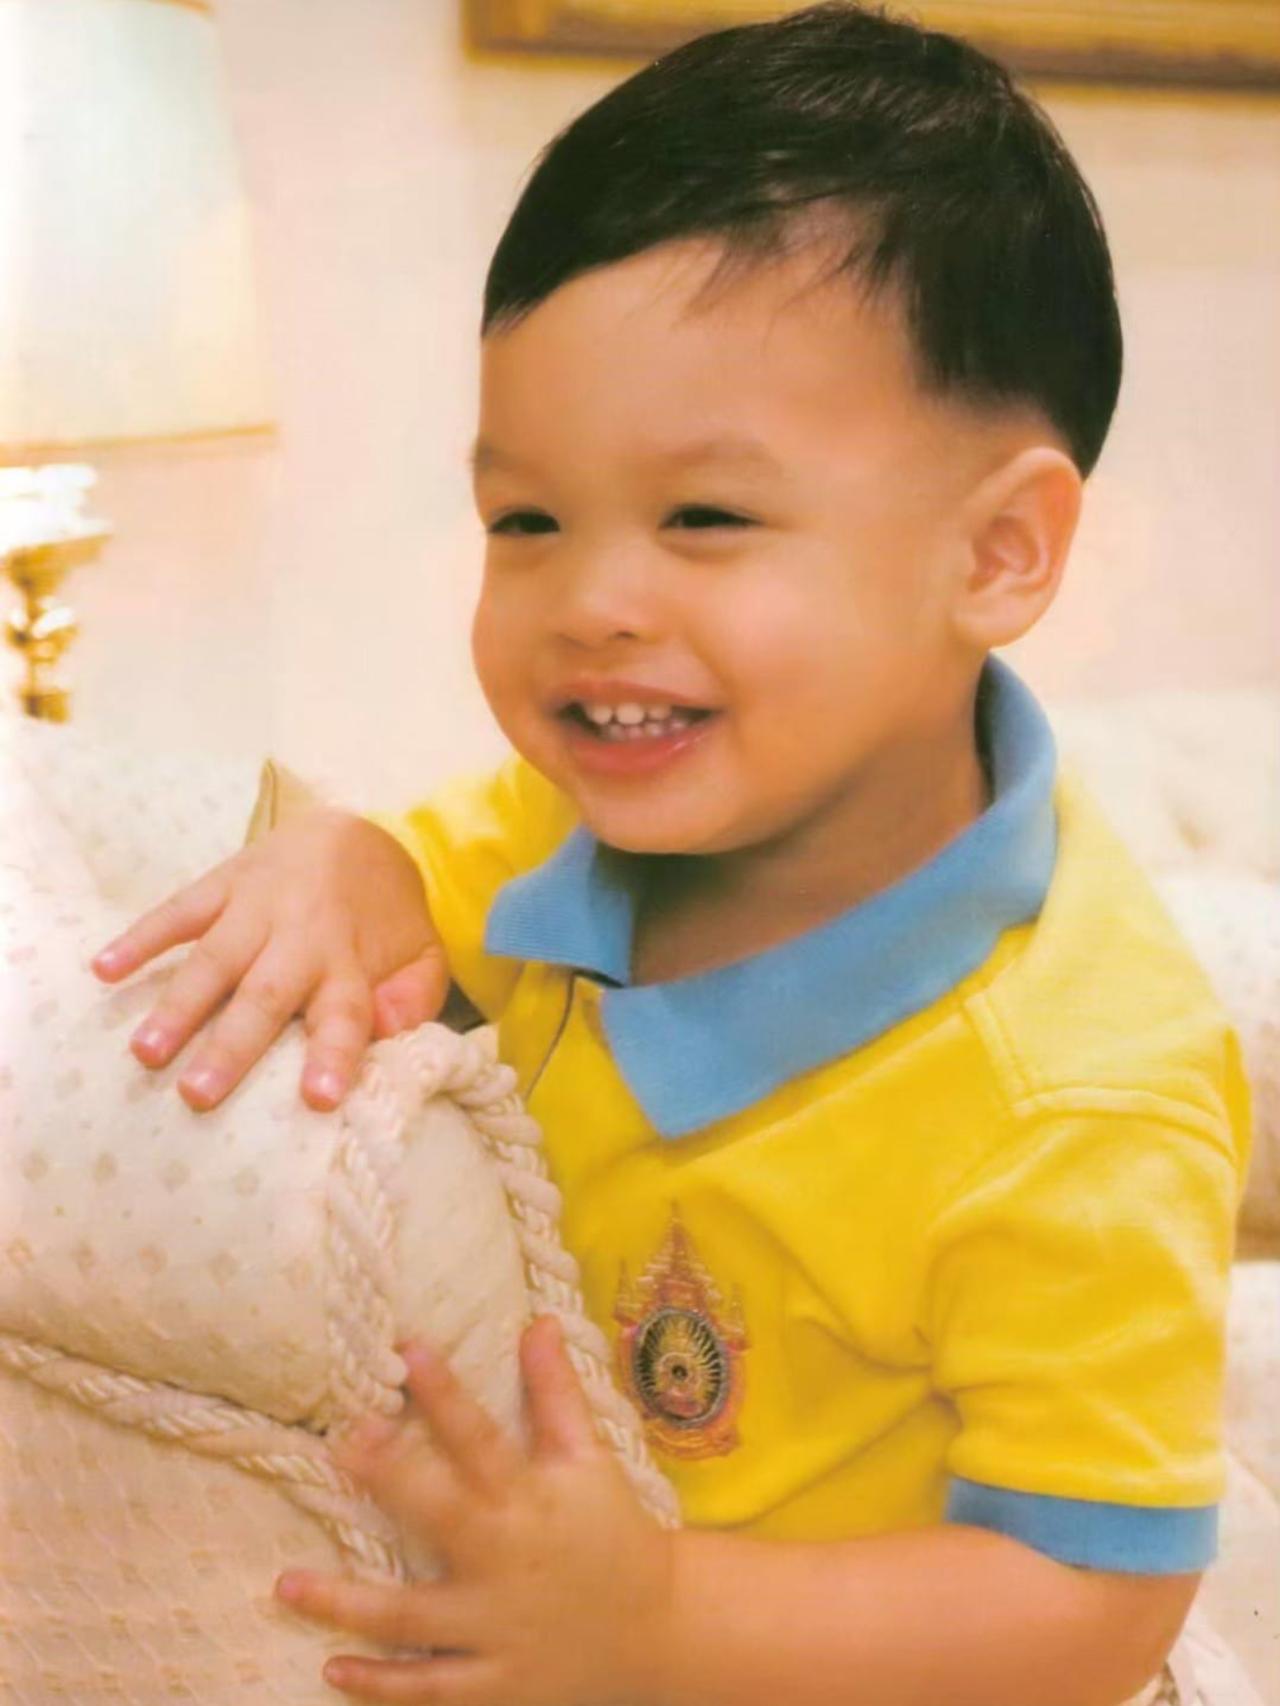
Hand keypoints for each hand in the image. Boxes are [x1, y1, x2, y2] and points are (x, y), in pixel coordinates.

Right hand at [90, 810, 447, 1112]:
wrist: (356, 831)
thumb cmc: (386, 914)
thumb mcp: (423, 953)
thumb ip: (416, 996)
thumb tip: (388, 1030)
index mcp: (351, 961)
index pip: (346, 1015)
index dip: (333, 1056)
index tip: (318, 1099)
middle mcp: (302, 935)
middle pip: (265, 995)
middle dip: (231, 1045)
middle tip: (197, 1095)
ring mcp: (256, 906)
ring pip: (214, 959)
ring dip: (178, 1005)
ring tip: (145, 1051)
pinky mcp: (222, 883)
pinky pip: (178, 910)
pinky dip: (141, 937)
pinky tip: (104, 969)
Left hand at [275, 1316, 674, 1705]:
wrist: (658, 1630)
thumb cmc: (613, 1531)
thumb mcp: (590, 1459)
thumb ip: (557, 1392)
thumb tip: (537, 1320)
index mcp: (532, 1499)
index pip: (482, 1437)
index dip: (445, 1394)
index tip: (406, 1351)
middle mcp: (508, 1559)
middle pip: (440, 1516)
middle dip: (389, 1483)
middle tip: (337, 1449)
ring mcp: (497, 1628)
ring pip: (412, 1619)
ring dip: (348, 1605)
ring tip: (287, 1585)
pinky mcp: (494, 1683)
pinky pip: (430, 1689)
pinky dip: (381, 1685)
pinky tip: (333, 1669)